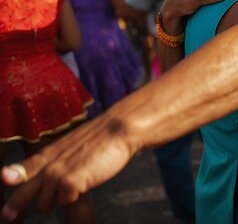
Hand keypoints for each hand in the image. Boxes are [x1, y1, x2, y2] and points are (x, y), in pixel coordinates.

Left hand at [1, 115, 137, 221]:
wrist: (119, 129)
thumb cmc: (102, 139)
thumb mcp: (73, 147)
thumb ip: (56, 160)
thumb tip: (47, 173)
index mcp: (49, 152)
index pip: (23, 168)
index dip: (12, 177)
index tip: (4, 183)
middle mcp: (49, 163)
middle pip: (25, 191)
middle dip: (15, 206)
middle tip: (7, 217)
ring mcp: (57, 173)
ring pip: (46, 201)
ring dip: (57, 200)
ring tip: (72, 188)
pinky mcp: (70, 182)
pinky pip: (66, 201)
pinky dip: (75, 197)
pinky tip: (86, 184)